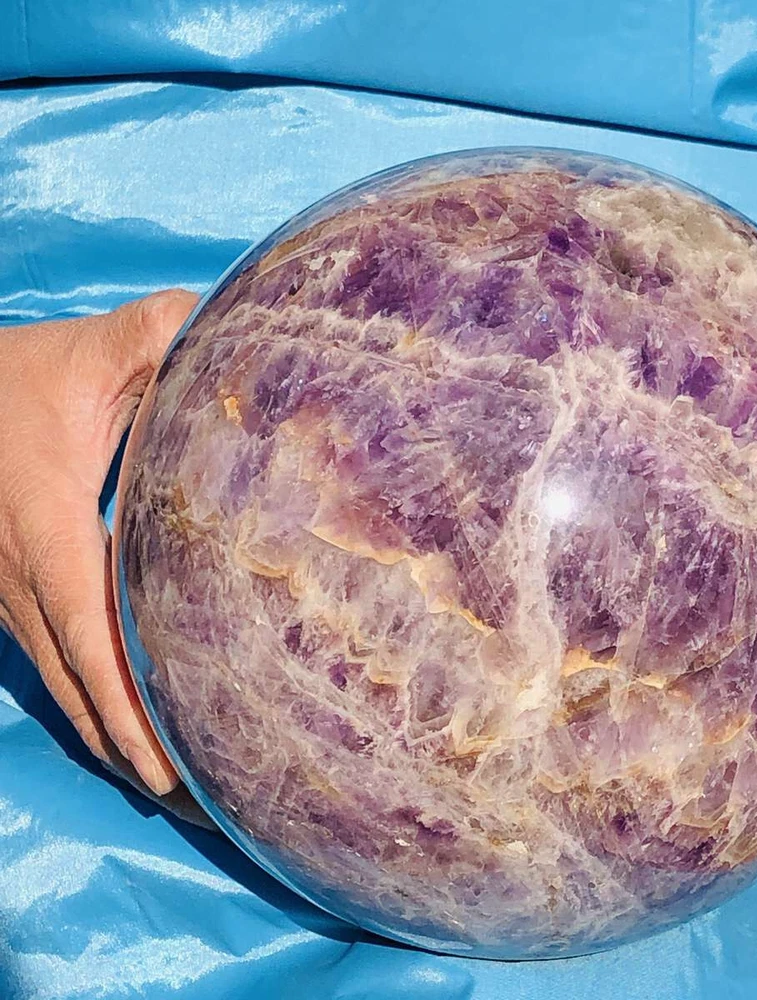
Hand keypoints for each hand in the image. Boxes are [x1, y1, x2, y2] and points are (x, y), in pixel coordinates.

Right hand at [0, 291, 202, 811]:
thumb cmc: (12, 379)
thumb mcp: (90, 353)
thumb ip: (152, 339)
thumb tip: (211, 325)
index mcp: (48, 531)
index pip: (92, 635)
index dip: (128, 702)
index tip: (167, 763)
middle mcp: (21, 580)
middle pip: (79, 681)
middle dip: (129, 744)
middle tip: (192, 799)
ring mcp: (6, 594)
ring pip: (62, 681)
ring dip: (109, 733)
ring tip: (168, 785)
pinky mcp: (8, 592)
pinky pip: (52, 660)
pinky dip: (88, 701)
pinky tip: (122, 726)